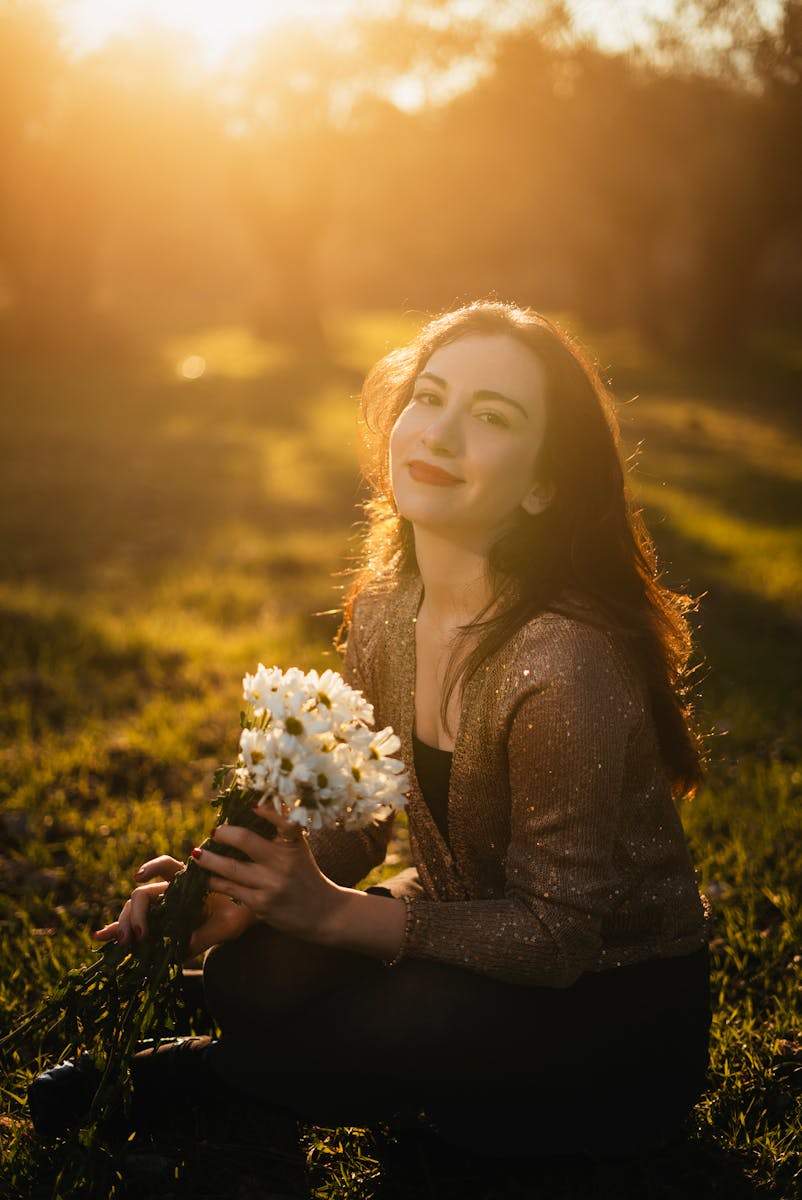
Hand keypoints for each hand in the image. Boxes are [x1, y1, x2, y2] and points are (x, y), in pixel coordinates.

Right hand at [92, 855, 255, 958]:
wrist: (244, 919)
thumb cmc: (239, 914)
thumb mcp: (226, 926)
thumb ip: (204, 936)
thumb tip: (176, 955)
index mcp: (188, 882)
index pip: (166, 865)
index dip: (151, 867)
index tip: (139, 877)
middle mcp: (171, 891)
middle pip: (144, 895)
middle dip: (136, 915)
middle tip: (138, 938)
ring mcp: (163, 907)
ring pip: (135, 909)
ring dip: (125, 925)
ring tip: (123, 944)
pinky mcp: (159, 924)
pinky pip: (136, 925)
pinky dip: (118, 929)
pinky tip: (100, 937)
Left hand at [192, 807, 340, 943]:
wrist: (323, 913)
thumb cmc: (306, 875)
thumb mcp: (299, 850)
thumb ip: (280, 832)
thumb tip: (253, 806)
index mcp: (294, 844)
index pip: (280, 821)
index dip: (265, 810)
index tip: (250, 804)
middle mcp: (284, 862)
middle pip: (245, 841)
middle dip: (224, 834)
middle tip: (214, 832)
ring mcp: (271, 884)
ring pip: (230, 868)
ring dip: (209, 860)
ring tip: (196, 855)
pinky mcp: (261, 904)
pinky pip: (230, 888)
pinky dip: (215, 881)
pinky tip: (205, 878)